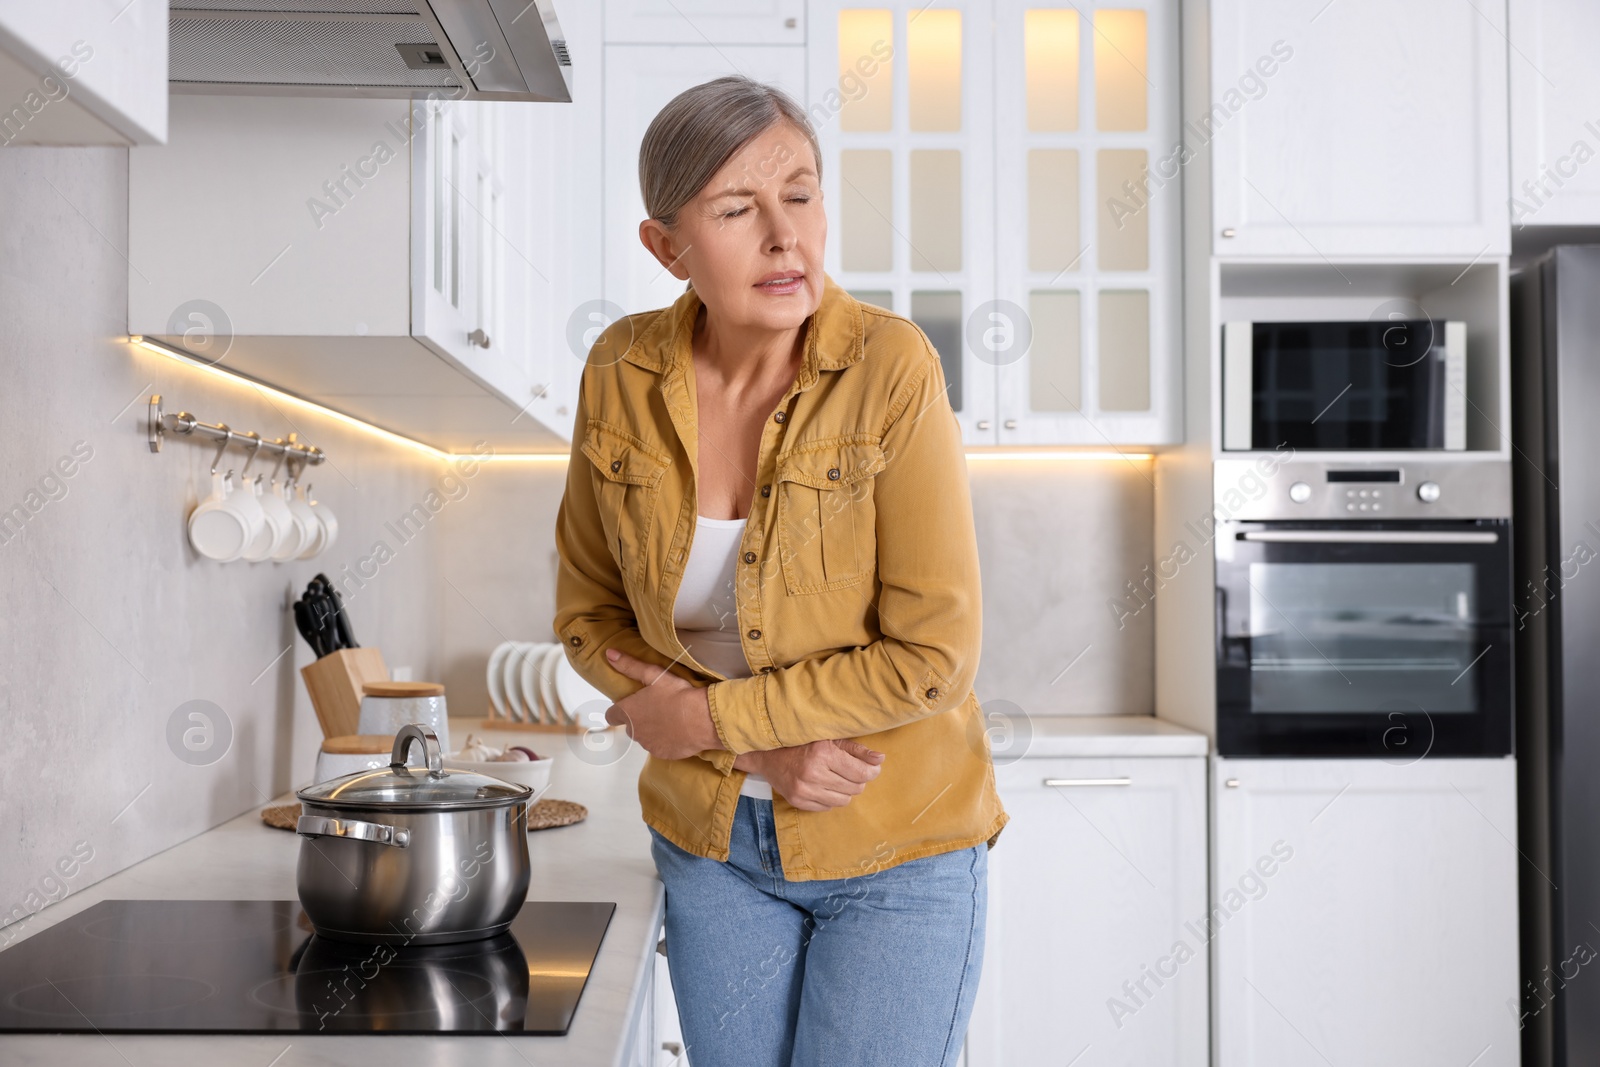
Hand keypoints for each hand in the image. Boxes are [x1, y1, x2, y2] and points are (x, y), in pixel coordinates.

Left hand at [602, 647, 722, 758]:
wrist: (702, 719)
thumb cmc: (676, 695)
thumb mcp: (654, 675)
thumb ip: (629, 666)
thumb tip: (609, 654)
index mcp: (628, 712)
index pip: (611, 715)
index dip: (618, 710)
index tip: (630, 705)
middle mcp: (634, 732)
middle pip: (630, 727)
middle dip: (639, 719)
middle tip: (656, 708)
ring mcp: (648, 745)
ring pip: (645, 737)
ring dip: (652, 730)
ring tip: (669, 718)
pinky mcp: (662, 754)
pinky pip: (660, 747)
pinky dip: (666, 741)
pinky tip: (678, 731)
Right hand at [737, 739, 885, 810]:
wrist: (767, 754)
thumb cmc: (802, 742)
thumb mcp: (829, 739)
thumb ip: (856, 750)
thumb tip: (880, 760)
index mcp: (823, 753)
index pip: (861, 773)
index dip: (872, 772)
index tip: (872, 768)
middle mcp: (813, 773)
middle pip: (855, 788)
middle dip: (857, 780)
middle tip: (849, 770)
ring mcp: (804, 790)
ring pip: (844, 801)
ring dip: (845, 791)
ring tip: (835, 778)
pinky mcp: (798, 801)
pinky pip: (828, 807)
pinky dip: (830, 798)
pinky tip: (822, 785)